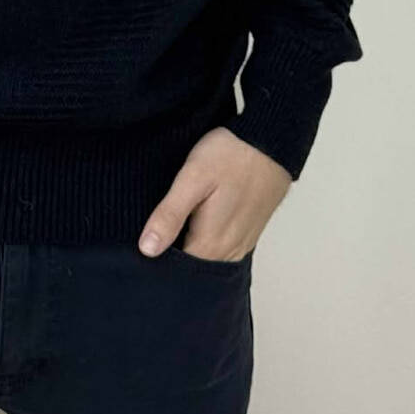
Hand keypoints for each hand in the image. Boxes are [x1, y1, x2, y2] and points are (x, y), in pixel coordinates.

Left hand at [137, 126, 290, 260]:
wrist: (271, 140)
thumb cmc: (229, 155)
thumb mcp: (192, 178)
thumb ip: (170, 215)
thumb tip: (147, 249)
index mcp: (210, 244)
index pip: (177, 273)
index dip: (158, 262)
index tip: (144, 249)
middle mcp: (229, 252)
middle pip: (195, 270)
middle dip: (174, 260)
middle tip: (156, 236)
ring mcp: (242, 243)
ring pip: (210, 261)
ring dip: (192, 251)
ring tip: (174, 230)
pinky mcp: (249, 232)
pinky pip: (224, 250)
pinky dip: (209, 245)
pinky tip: (198, 225)